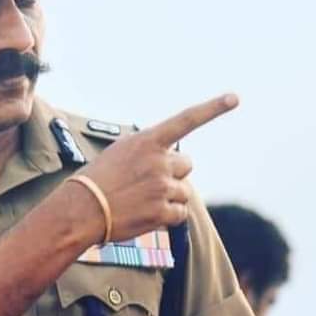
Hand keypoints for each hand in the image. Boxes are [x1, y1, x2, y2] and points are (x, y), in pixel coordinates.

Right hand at [82, 93, 238, 241]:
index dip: (212, 109)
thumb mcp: (120, 153)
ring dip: (168, 197)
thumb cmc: (96, 181)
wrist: (81, 210)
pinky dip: (168, 217)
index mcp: (147, 141)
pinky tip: (146, 215)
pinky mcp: (162, 211)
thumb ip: (148, 150)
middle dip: (173, 174)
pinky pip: (180, 214)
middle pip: (186, 165)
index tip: (234, 98)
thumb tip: (171, 159)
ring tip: (141, 201)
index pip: (186, 120)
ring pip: (184, 192)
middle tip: (149, 183)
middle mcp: (159, 161)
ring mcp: (162, 187)